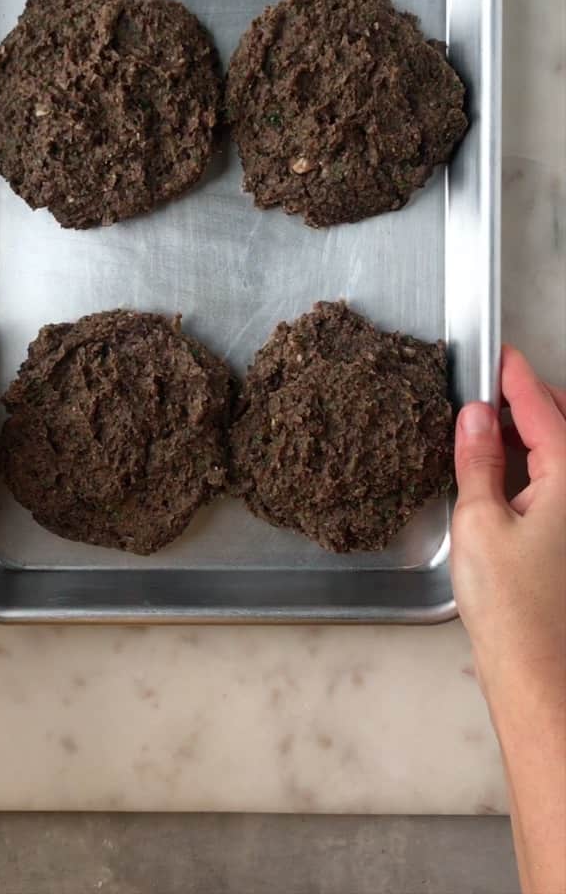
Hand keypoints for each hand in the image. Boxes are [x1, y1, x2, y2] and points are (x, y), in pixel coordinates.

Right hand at [452, 346, 565, 709]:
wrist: (540, 680)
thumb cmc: (515, 611)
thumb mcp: (481, 521)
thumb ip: (478, 460)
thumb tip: (476, 416)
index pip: (544, 406)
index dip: (516, 376)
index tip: (499, 354)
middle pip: (564, 425)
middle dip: (528, 403)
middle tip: (485, 393)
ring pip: (564, 456)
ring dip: (531, 437)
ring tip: (485, 434)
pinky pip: (561, 485)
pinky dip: (535, 469)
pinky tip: (502, 478)